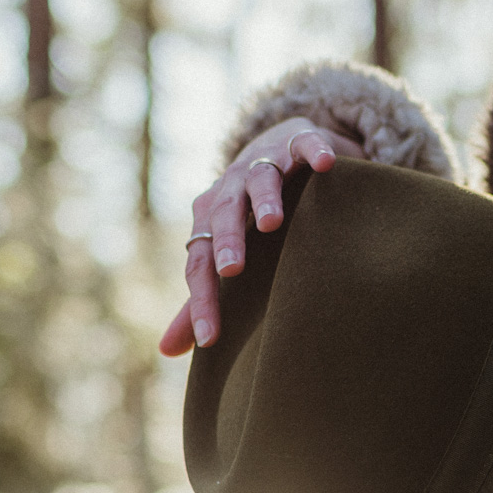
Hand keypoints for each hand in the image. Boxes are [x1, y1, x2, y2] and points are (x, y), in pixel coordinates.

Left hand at [161, 118, 365, 355]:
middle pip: (224, 215)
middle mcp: (231, 188)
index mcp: (208, 219)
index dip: (202, 301)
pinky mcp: (298, 141)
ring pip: (260, 178)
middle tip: (231, 270)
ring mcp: (265, 162)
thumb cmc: (249, 214)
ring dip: (264, 199)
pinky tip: (324, 165)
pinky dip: (313, 151)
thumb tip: (167, 351)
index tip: (210, 340)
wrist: (274, 148)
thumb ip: (202, 298)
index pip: (200, 263)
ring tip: (274, 222)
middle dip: (228, 241)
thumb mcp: (225, 252)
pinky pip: (304, 144)